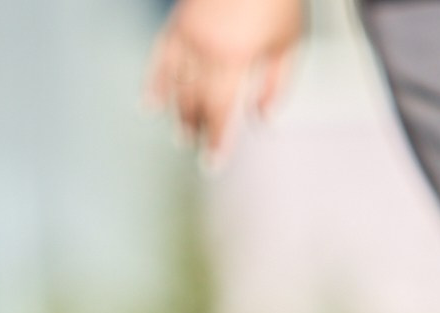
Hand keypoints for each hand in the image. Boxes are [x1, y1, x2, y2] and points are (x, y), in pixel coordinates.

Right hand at [146, 0, 303, 160]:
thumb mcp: (289, 43)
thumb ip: (276, 84)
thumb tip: (262, 119)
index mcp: (235, 58)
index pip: (221, 111)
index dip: (216, 140)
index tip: (212, 163)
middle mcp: (206, 49)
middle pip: (196, 100)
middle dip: (196, 129)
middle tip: (196, 150)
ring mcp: (188, 34)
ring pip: (176, 83)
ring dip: (178, 112)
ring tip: (181, 135)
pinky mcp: (179, 21)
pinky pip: (160, 57)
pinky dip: (154, 82)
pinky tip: (149, 102)